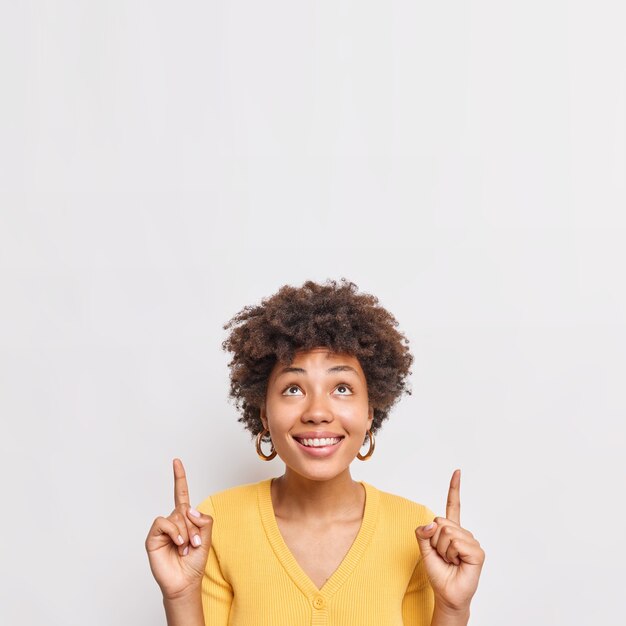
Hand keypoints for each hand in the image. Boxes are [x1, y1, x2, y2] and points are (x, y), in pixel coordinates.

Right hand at [145, 458, 212, 599]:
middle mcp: (173, 520)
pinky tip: (177, 543)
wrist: (185, 582)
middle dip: (194, 526)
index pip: (181, 494)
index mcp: (185, 518)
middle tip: (195, 544)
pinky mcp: (153, 537)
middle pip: (185, 508)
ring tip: (185, 547)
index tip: (176, 461)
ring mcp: (162, 528)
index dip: (179, 478)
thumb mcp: (207, 538)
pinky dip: (174, 531)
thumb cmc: (194, 562)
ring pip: (177, 515)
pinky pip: (163, 522)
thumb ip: (203, 520)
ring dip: (186, 532)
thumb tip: (188, 509)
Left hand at [415, 469, 484, 613]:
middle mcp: (463, 533)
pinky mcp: (477, 552)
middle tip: (442, 556)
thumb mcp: (423, 550)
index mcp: (451, 530)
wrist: (447, 594)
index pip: (453, 505)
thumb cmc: (438, 573)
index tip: (457, 471)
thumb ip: (422, 533)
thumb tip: (432, 523)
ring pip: (447, 533)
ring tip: (450, 561)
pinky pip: (457, 543)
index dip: (454, 488)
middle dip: (434, 541)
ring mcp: (471, 541)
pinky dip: (452, 554)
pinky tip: (458, 563)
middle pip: (440, 522)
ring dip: (442, 550)